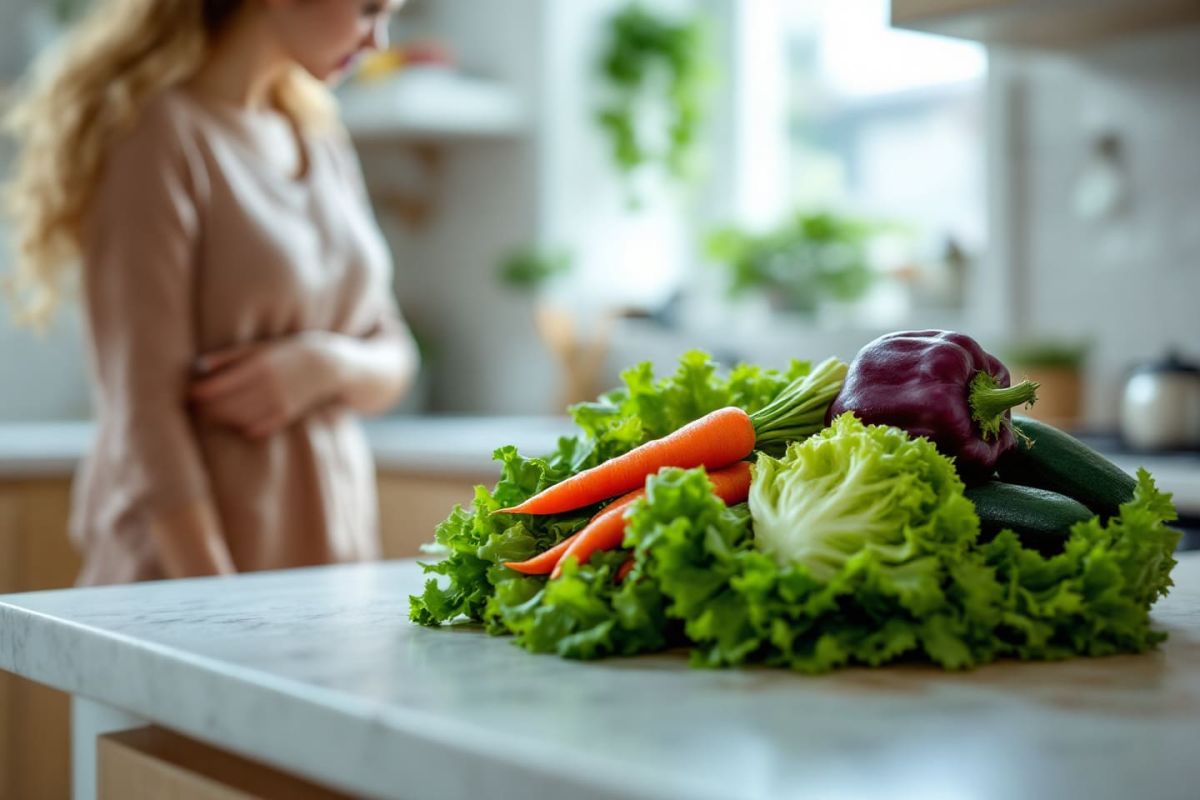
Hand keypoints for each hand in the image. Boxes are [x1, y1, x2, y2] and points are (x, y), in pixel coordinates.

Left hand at [189, 333, 339, 439]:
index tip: (187, 394)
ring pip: (236, 420)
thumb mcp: (260, 346)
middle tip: (192, 408)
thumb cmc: (288, 352)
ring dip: (219, 420)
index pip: (216, 387)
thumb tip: (198, 366)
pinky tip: (233, 422)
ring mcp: (277, 404)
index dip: (197, 393)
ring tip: (208, 415)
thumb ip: (230, 356)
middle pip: (223, 406)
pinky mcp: (285, 417)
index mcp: (257, 366)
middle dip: (204, 409)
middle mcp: (267, 387)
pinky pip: (254, 429)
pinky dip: (239, 427)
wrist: (329, 365)